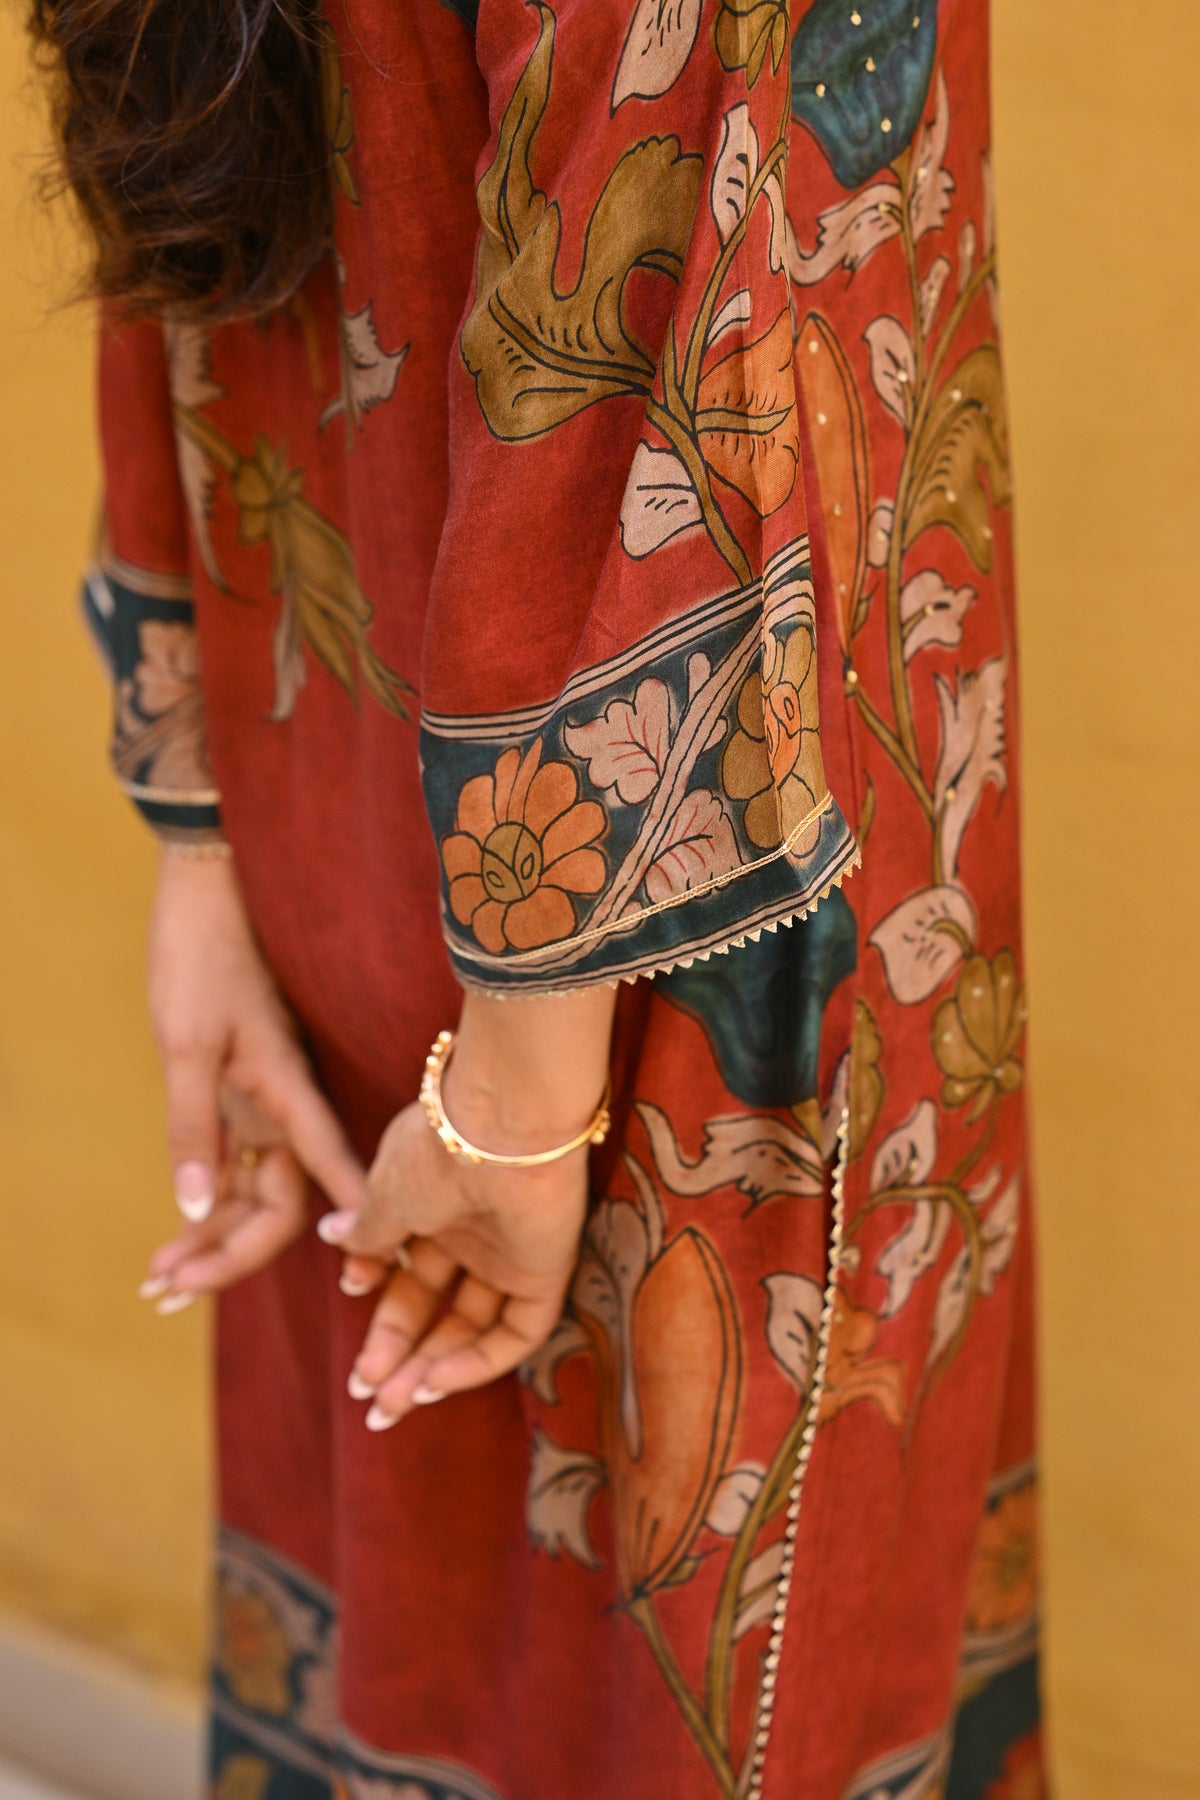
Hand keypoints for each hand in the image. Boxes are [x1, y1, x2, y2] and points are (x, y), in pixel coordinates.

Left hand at [143, 848, 366, 1305]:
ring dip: (214, 1239)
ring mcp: (267, 1104)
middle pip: (281, 1205)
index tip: (366, 1280)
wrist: (209, 890)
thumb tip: (195, 1211)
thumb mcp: (187, 1043)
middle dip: (231, 1256)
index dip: (346, 1228)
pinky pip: (239, 1167)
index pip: (324, 1178)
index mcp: (287, 1093)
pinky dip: (210, 1205)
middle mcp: (286, 1107)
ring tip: (160, 1281)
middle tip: (169, 1291)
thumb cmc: (202, 956)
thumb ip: (193, 1127)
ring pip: (257, 1193)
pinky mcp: (244, 1096)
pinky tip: (178, 1236)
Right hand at [323, 984, 615, 1426]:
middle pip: (434, 1305)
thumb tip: (333, 1237)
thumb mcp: (386, 1195)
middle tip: (363, 1393)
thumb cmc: (437, 1147)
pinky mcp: (545, 1272)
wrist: (501, 1123)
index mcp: (432, 1205)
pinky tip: (435, 1383)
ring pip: (471, 1325)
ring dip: (430, 1368)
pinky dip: (478, 1364)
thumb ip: (367, 1231)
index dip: (376, 1295)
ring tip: (388, 1404)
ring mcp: (510, 1254)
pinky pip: (516, 1333)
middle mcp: (472, 1232)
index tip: (350, 1298)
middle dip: (396, 1352)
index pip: (405, 1267)